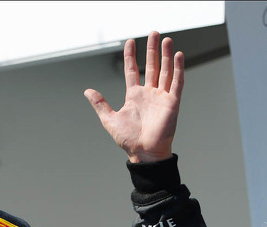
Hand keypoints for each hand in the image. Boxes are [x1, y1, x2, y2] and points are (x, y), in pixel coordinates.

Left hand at [85, 31, 182, 162]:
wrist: (144, 153)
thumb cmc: (128, 139)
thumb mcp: (109, 119)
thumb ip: (100, 104)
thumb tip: (87, 91)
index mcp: (134, 96)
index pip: (132, 70)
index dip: (131, 56)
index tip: (130, 41)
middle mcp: (149, 93)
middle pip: (151, 66)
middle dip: (152, 50)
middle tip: (154, 33)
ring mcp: (161, 97)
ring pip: (165, 70)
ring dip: (166, 55)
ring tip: (167, 40)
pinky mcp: (172, 102)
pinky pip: (176, 82)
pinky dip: (178, 69)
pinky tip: (178, 56)